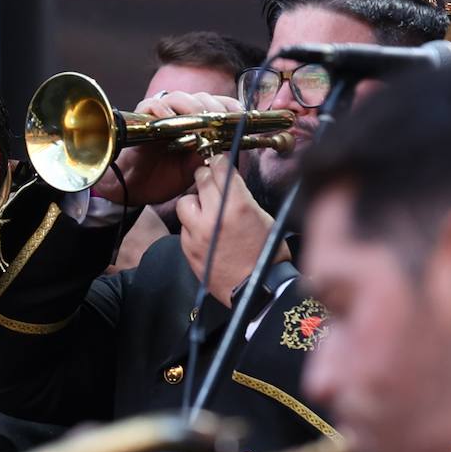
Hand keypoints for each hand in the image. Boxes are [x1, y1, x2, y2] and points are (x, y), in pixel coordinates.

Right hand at [95, 91, 240, 204]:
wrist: (133, 189)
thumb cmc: (162, 178)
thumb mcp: (192, 170)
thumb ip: (207, 156)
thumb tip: (228, 148)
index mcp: (194, 125)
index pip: (216, 106)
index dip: (230, 107)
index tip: (242, 117)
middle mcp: (179, 116)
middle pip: (201, 97)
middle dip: (214, 106)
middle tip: (221, 119)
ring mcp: (160, 116)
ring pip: (179, 97)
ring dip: (192, 106)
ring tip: (200, 118)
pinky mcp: (141, 119)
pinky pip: (152, 105)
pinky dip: (163, 110)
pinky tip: (172, 121)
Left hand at [175, 154, 290, 306]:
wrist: (257, 290)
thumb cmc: (267, 256)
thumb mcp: (264, 218)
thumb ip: (243, 198)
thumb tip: (231, 182)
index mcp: (237, 206)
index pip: (221, 169)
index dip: (220, 161)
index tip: (220, 160)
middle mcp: (213, 217)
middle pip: (201, 180)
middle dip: (206, 176)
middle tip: (211, 178)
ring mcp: (197, 234)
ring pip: (185, 203)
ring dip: (194, 202)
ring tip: (205, 209)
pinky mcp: (188, 249)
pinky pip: (183, 227)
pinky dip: (192, 225)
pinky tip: (205, 232)